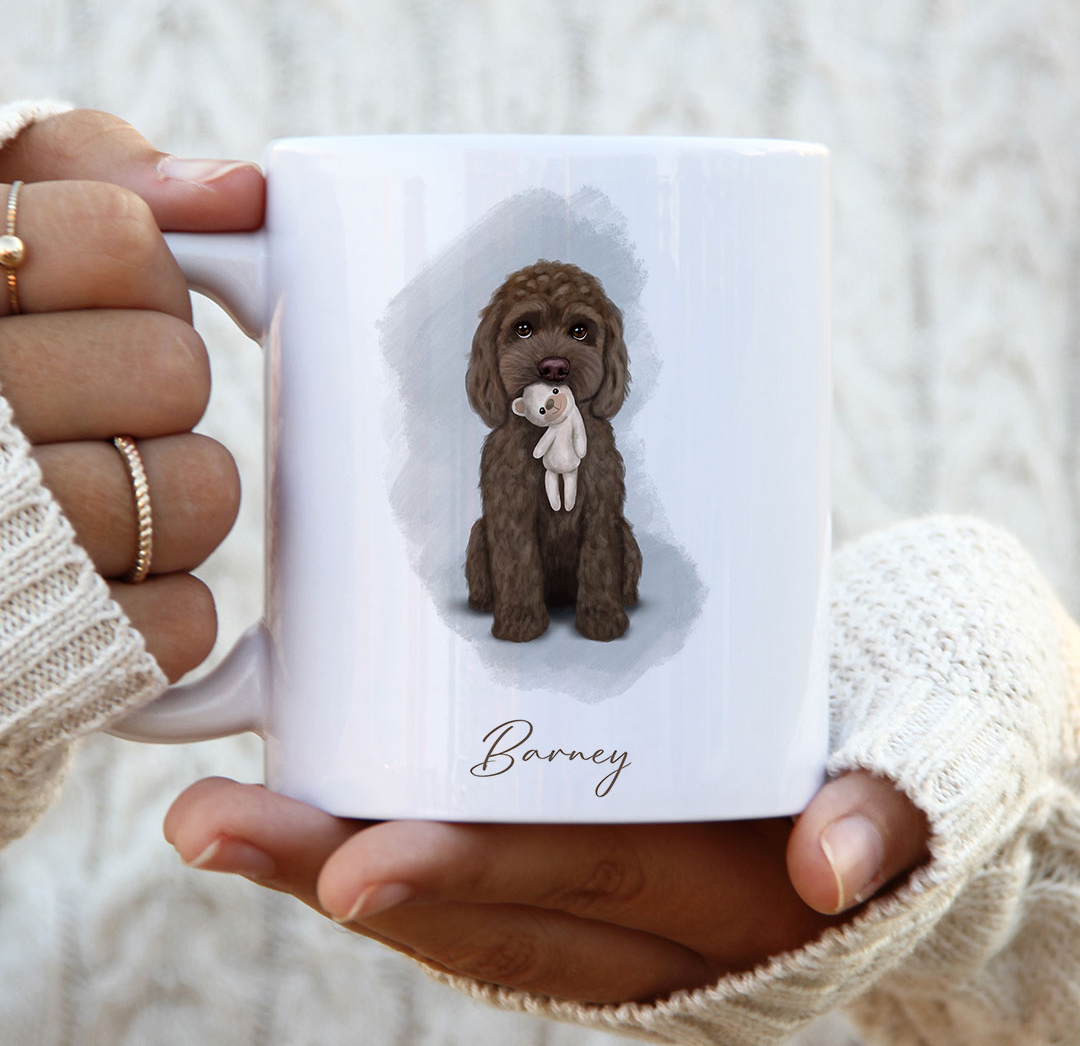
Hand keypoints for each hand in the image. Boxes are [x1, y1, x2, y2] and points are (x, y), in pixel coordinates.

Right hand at [0, 109, 264, 679]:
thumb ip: (88, 168)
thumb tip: (243, 196)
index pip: (122, 241)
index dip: (135, 268)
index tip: (82, 295)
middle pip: (172, 372)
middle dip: (151, 377)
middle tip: (87, 399)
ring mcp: (9, 552)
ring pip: (197, 495)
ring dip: (169, 489)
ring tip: (90, 488)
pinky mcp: (53, 660)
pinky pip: (183, 623)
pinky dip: (166, 605)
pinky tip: (102, 575)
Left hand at [164, 771, 927, 1003]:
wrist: (904, 804)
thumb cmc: (908, 763)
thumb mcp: (929, 771)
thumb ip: (894, 806)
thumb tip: (833, 861)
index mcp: (725, 895)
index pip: (581, 885)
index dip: (471, 876)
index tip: (356, 865)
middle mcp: (649, 930)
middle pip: (482, 911)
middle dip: (343, 871)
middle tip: (211, 828)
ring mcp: (613, 913)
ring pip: (461, 908)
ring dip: (332, 862)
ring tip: (216, 822)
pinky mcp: (591, 877)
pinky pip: (482, 882)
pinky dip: (393, 846)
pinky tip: (306, 805)